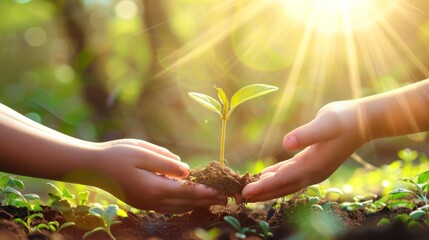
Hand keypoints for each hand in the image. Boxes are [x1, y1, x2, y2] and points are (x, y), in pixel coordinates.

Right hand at [83, 139, 224, 212]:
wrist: (92, 167)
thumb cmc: (118, 155)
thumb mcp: (144, 152)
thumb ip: (167, 163)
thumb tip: (187, 172)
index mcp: (155, 187)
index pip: (188, 191)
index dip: (206, 192)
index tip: (221, 192)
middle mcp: (152, 201)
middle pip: (185, 202)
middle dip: (205, 200)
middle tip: (223, 198)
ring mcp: (146, 204)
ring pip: (177, 207)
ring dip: (195, 204)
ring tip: (210, 200)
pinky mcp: (142, 203)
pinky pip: (168, 207)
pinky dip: (182, 204)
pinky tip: (188, 200)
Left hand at [242, 101, 365, 201]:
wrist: (363, 121)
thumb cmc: (344, 119)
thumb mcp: (326, 123)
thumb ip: (307, 133)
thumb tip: (287, 143)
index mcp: (313, 166)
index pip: (283, 180)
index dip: (263, 187)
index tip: (244, 192)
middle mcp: (312, 173)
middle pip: (282, 188)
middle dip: (260, 194)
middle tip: (238, 199)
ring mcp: (313, 170)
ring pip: (285, 183)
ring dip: (266, 188)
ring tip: (247, 192)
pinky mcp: (313, 163)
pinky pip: (290, 174)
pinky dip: (276, 177)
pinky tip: (264, 176)